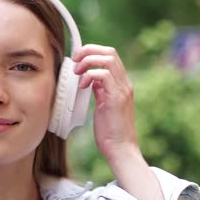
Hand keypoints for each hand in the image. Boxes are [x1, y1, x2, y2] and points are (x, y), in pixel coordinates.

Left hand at [73, 44, 139, 163]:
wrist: (120, 149)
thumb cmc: (110, 131)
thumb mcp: (103, 105)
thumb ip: (100, 90)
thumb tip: (90, 79)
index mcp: (122, 84)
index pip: (111, 55)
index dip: (93, 51)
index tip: (78, 59)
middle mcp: (125, 84)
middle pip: (110, 52)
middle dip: (89, 50)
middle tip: (75, 61)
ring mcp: (122, 90)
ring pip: (108, 59)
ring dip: (88, 61)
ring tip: (77, 73)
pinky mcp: (116, 98)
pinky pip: (103, 75)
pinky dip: (89, 76)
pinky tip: (82, 86)